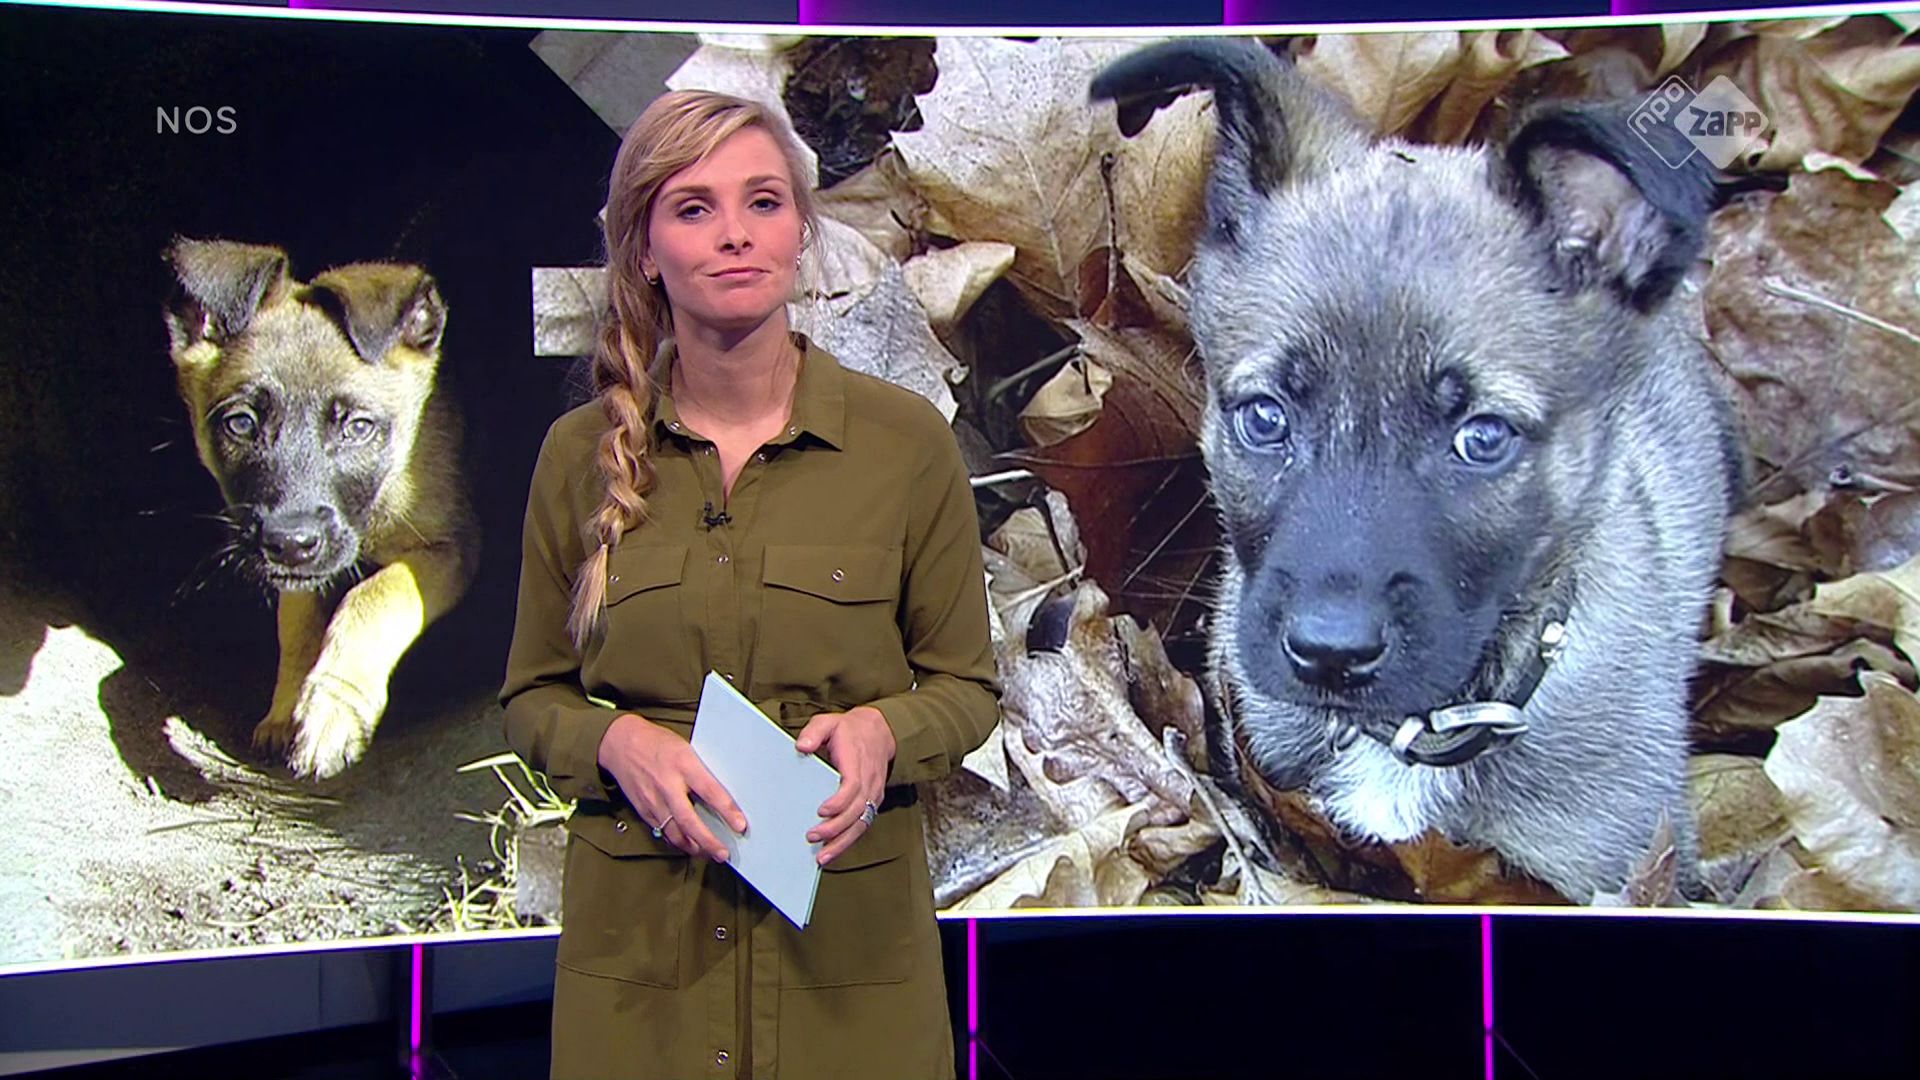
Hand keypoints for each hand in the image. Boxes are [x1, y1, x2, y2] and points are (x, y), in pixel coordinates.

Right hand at [597, 713, 746, 860]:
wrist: (620, 742)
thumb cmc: (657, 743)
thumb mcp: (686, 748)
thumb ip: (701, 770)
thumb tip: (722, 793)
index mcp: (684, 764)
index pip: (710, 791)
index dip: (727, 810)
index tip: (740, 825)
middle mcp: (668, 784)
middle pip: (690, 820)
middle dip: (708, 841)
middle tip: (723, 854)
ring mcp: (653, 799)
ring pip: (675, 832)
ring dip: (693, 846)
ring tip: (708, 854)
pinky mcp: (643, 808)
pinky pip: (662, 830)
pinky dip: (676, 840)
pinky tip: (688, 844)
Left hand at [795, 705, 896, 864]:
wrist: (880, 732)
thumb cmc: (849, 730)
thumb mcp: (829, 722)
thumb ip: (814, 731)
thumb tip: (802, 746)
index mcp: (857, 761)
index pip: (853, 785)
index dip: (839, 801)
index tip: (821, 811)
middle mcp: (869, 781)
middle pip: (857, 810)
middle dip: (835, 828)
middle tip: (812, 837)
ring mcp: (873, 794)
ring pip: (861, 824)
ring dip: (842, 842)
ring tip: (822, 857)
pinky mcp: (872, 803)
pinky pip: (862, 825)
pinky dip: (848, 841)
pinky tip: (832, 852)